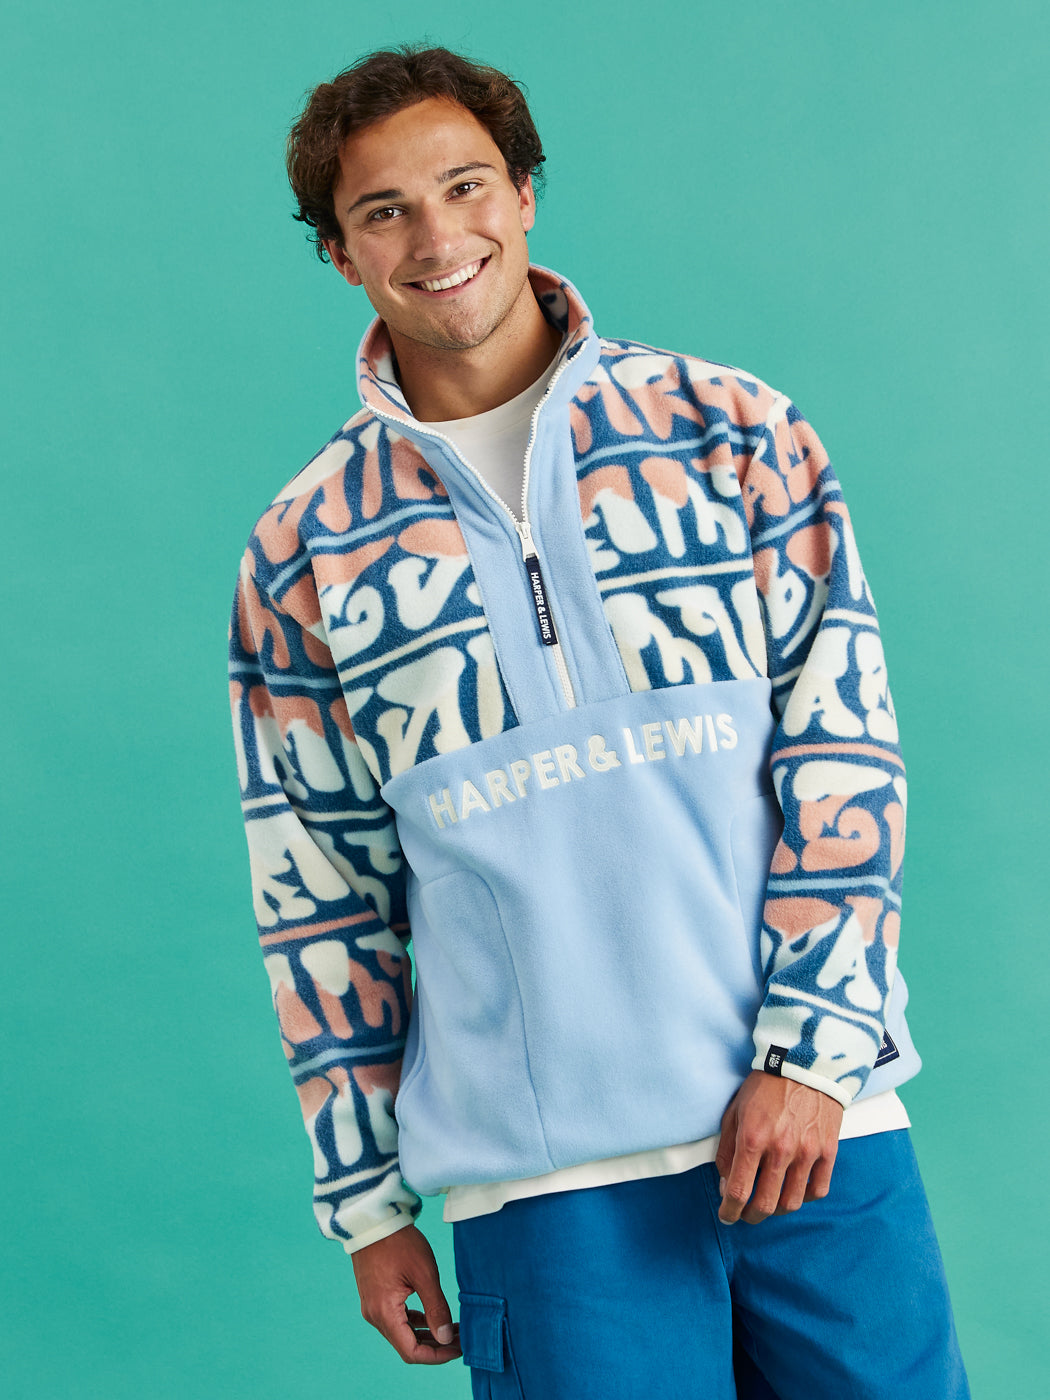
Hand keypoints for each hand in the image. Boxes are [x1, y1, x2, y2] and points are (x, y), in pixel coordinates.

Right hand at [351, 1224, 461, 1363]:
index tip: (459, 1349)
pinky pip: (396, 1319)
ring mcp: (373, 1307)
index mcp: (384, 1313)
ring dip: (427, 1334)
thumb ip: (436, 1308)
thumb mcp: (424, 1273)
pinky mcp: (375, 1297)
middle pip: (407, 1345)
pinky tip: (433, 1316)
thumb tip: (446, 1339)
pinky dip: (415, 1322)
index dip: (437, 1356)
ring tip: (452, 1328)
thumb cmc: (399, 1242)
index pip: (412, 1352)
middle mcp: (375, 1315)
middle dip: (436, 1346)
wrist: (373, 1220)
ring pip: (402, 1333)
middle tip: (461, 1339)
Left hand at [715, 1071, 842, 1224]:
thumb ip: (727, 1149)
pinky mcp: (827, 1151)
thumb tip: (725, 1183)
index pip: (738, 1190)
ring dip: (776, 1210)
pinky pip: (818, 1190)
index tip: (726, 1215)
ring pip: (791, 1202)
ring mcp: (807, 1152)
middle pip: (764, 1204)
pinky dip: (804, 1197)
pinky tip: (794, 1190)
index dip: (729, 1210)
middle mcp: (780, 1149)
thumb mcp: (735, 1111)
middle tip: (745, 1214)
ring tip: (768, 1203)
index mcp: (752, 1138)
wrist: (804, 1064)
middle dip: (750, 1216)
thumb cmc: (765, 1086)